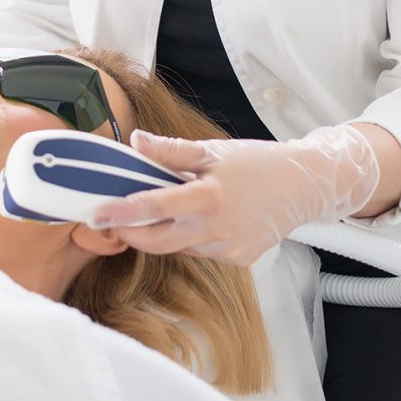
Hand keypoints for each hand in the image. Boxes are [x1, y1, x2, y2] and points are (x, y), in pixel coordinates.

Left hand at [91, 124, 381, 266]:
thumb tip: (135, 141)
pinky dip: (193, 236)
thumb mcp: (213, 150)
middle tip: (115, 217)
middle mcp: (217, 228)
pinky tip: (208, 217)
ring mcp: (228, 248)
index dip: (122, 213)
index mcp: (209, 196)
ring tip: (180, 204)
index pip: (155, 207)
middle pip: (157, 242)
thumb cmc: (258, 163)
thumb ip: (171, 151)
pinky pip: (200, 250)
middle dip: (131, 232)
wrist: (304, 186)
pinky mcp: (238, 259)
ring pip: (178, 246)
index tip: (96, 215)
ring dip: (167, 230)